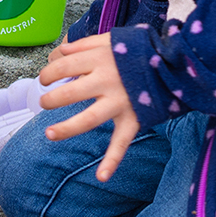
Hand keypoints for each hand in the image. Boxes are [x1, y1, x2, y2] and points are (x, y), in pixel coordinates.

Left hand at [37, 33, 140, 180]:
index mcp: (98, 59)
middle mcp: (107, 81)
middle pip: (71, 93)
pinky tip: (101, 176)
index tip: (44, 78)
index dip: (48, 73)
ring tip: (49, 134)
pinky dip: (112, 161)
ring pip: (88, 119)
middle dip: (52, 99)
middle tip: (43, 102)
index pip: (63, 66)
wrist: (172, 64)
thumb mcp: (109, 39)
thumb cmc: (136, 51)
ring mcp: (120, 103)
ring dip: (67, 128)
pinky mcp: (133, 119)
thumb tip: (60, 51)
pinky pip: (121, 143)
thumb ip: (84, 44)